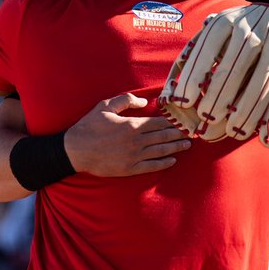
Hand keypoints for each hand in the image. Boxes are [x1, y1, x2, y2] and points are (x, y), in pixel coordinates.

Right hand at [64, 94, 190, 176]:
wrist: (76, 150)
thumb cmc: (90, 126)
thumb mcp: (106, 106)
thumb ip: (126, 100)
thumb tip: (145, 101)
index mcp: (132, 125)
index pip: (159, 123)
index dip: (173, 123)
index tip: (184, 122)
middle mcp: (137, 141)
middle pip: (164, 137)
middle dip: (179, 135)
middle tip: (192, 134)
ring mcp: (134, 156)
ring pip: (161, 151)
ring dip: (176, 148)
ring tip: (187, 145)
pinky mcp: (129, 169)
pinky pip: (151, 166)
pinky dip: (163, 163)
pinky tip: (172, 161)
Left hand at [159, 0, 268, 147]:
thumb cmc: (249, 27)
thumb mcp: (224, 26)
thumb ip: (200, 50)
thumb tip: (171, 89)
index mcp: (227, 21)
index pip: (205, 50)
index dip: (194, 78)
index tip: (184, 101)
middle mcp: (251, 30)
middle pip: (232, 71)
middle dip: (217, 100)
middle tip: (207, 120)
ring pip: (259, 84)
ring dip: (245, 113)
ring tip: (233, 131)